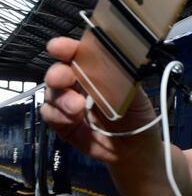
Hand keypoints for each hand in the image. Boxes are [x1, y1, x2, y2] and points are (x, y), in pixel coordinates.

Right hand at [40, 37, 156, 163]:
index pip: (78, 54)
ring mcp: (68, 103)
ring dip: (61, 98)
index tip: (59, 48)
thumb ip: (125, 79)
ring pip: (52, 93)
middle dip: (58, 73)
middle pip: (59, 71)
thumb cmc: (137, 115)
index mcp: (96, 71)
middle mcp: (79, 84)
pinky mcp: (62, 123)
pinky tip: (72, 119)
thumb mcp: (136, 95)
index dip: (67, 48)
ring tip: (77, 107)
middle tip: (63, 78)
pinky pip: (50, 114)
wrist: (136, 148)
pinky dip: (57, 115)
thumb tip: (115, 63)